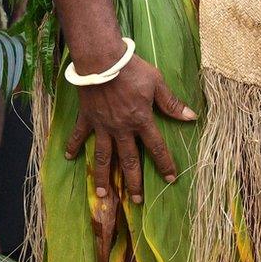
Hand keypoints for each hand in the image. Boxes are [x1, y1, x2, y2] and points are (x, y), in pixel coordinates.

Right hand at [64, 54, 196, 202]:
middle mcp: (121, 129)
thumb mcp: (157, 83)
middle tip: (136, 200)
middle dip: (134, 182)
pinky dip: (72, 146)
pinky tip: (68, 158)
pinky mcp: (87, 118)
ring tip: (103, 194)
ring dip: (103, 176)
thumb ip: (172, 103)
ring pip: (102, 157)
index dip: (165, 164)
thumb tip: (192, 116)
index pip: (156, 147)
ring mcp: (102, 126)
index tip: (170, 180)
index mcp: (141, 120)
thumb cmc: (132, 69)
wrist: (102, 60)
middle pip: (129, 160)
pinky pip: (79, 135)